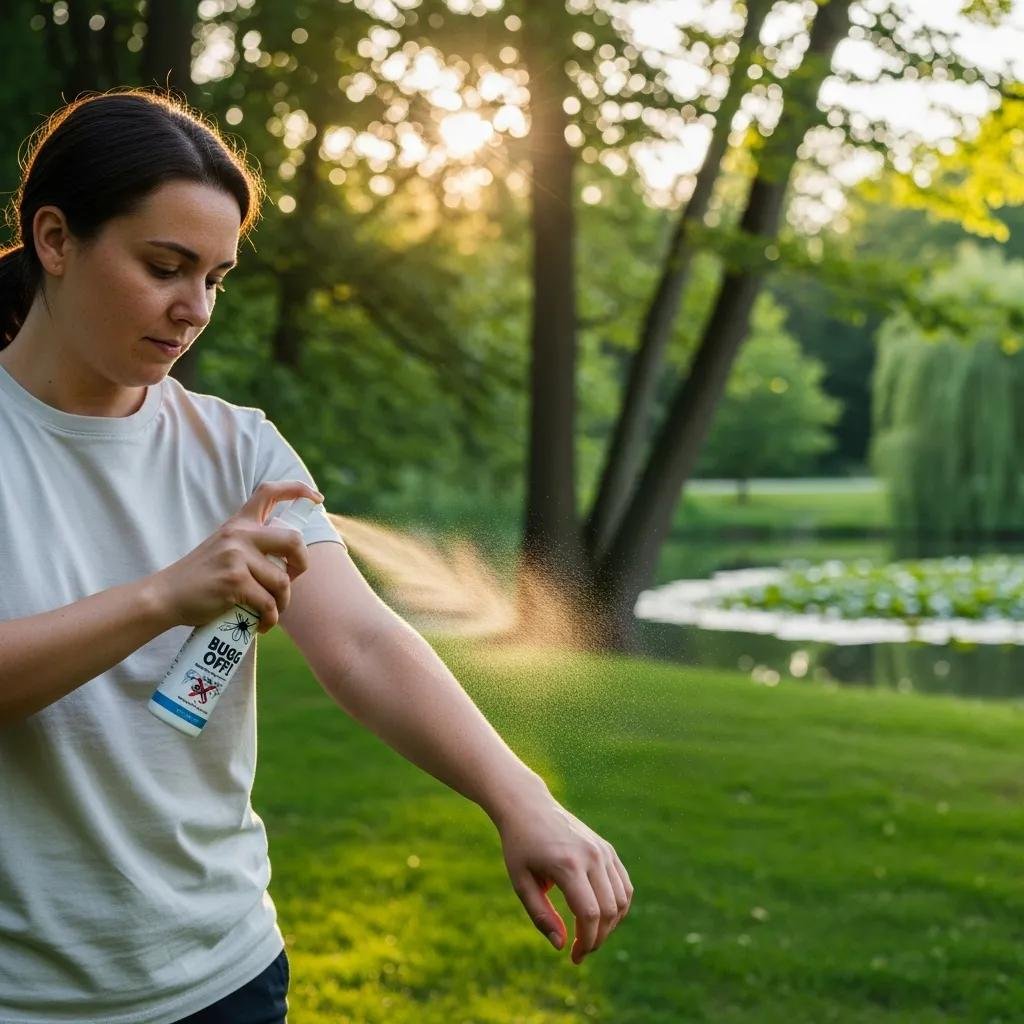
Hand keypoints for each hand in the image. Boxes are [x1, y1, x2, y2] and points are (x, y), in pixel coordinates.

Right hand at [151, 480, 323, 633]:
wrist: (166, 596)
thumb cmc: (201, 578)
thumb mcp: (224, 549)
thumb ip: (251, 545)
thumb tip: (289, 560)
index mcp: (239, 523)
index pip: (269, 492)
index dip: (297, 489)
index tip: (317, 498)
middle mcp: (240, 535)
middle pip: (294, 541)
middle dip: (302, 564)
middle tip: (292, 579)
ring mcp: (237, 557)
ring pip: (282, 581)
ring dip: (282, 602)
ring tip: (269, 612)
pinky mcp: (234, 581)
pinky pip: (268, 603)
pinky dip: (269, 618)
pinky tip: (261, 624)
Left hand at [496, 786, 633, 964]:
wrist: (528, 806)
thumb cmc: (520, 845)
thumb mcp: (520, 881)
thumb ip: (540, 914)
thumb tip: (562, 945)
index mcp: (567, 864)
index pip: (589, 914)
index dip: (586, 942)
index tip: (574, 957)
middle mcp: (591, 856)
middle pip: (609, 910)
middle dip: (598, 938)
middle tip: (580, 951)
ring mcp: (602, 850)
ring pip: (622, 899)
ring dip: (611, 924)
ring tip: (590, 935)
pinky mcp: (607, 848)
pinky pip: (624, 884)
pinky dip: (618, 906)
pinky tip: (601, 916)